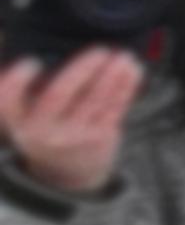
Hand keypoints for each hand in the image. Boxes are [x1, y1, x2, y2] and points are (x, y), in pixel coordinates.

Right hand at [0, 51, 141, 196]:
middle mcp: (45, 132)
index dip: (16, 83)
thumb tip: (18, 67)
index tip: (31, 62)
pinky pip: (114, 108)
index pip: (10, 104)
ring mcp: (75, 137)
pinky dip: (125, 87)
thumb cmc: (44, 130)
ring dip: (111, 75)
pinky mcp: (101, 139)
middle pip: (60, 95)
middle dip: (81, 70)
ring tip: (123, 56)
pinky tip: (132, 70)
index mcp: (22, 124)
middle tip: (100, 50)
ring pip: (94, 99)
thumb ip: (19, 94)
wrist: (68, 173)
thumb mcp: (23, 119)